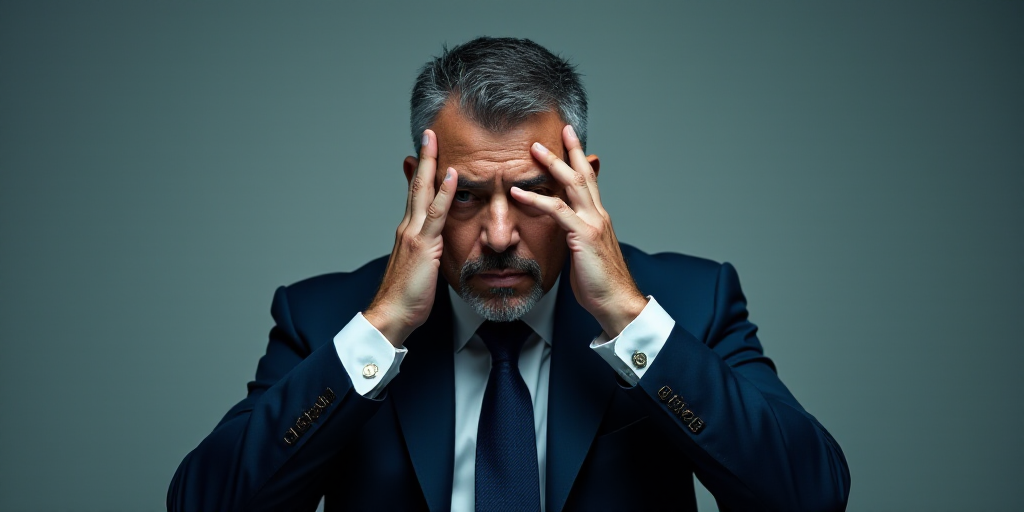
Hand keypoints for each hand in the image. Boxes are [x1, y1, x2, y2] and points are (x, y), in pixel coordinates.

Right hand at [364, 130, 457, 346]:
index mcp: (408, 232)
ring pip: (423, 192)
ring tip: (434, 140)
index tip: (426, 152)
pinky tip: (452, 175)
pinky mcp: (423, 245)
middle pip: (416, 185)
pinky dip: (445, 193)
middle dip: (423, 158)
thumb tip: (434, 243)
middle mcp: (408, 227)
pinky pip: (437, 214)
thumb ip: (426, 250)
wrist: (391, 316)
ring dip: (430, 164)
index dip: (421, 172)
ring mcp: (414, 234)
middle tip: (428, 133)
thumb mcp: (419, 268)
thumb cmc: (406, 298)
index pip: (415, 195)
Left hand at [511, 125, 647, 337]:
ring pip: (573, 185)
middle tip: (560, 129)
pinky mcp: (583, 236)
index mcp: (598, 218)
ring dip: (552, 165)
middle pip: (584, 174)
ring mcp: (592, 224)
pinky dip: (536, 199)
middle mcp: (598, 215)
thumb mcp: (585, 254)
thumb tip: (564, 231)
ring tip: (534, 150)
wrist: (615, 302)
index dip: (580, 159)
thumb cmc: (599, 284)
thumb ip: (576, 237)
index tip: (571, 140)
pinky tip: (519, 192)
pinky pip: (557, 211)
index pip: (589, 182)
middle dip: (571, 150)